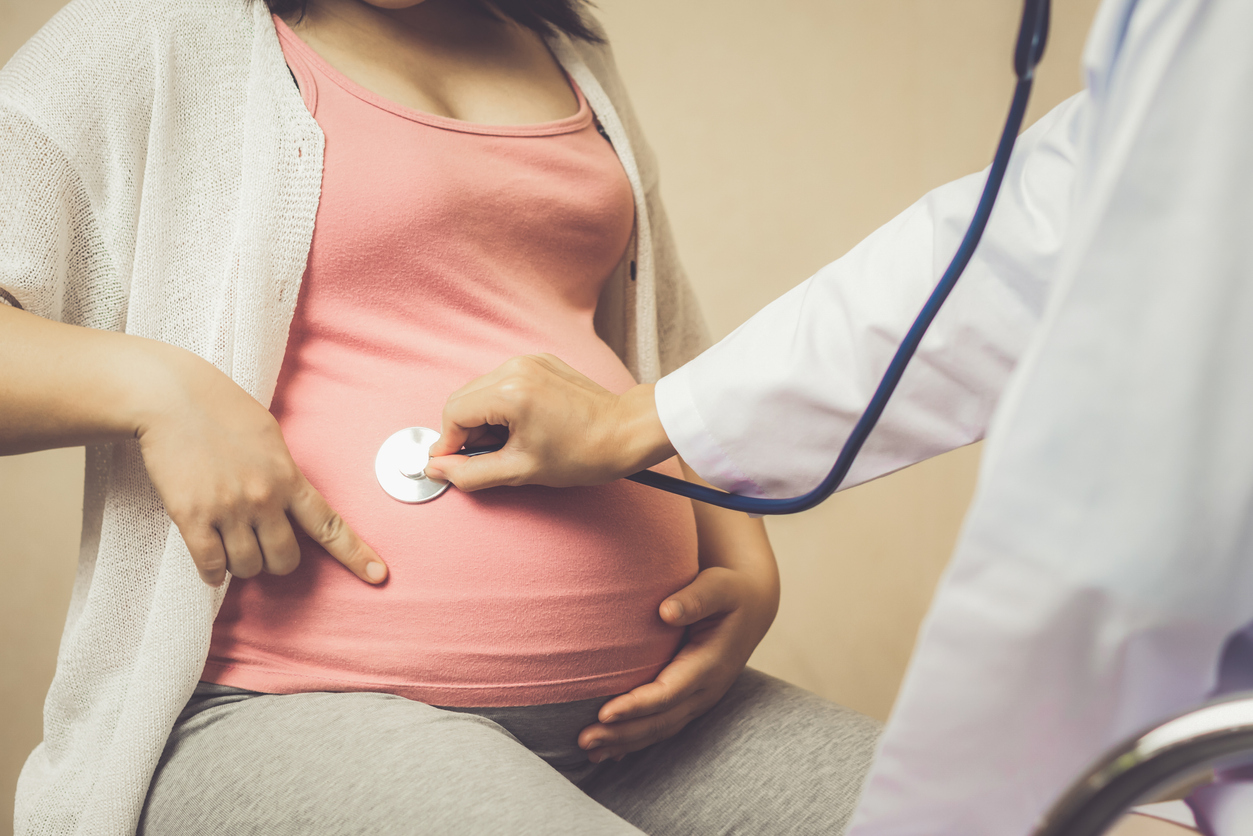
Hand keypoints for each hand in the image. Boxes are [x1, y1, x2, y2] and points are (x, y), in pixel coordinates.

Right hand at [136, 347, 387, 587]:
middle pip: (285, 560)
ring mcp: (228, 510)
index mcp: (288, 478)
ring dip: (242, 564)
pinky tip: (211, 563)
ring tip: (231, 543)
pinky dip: (213, 572)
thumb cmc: (222, 410)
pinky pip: (210, 566)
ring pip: (247, 567)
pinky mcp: (191, 517)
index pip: (330, 526)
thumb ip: (285, 472)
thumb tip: (290, 499)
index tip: (377, 575)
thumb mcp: (271, 437)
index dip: (356, 555)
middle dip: (276, 560)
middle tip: (262, 545)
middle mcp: (264, 498)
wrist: (172, 398)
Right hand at [425, 354, 674, 490]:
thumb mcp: (521, 470)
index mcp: (510, 392)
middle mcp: (515, 368)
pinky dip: (501, 406)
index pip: (453, 414)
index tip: (452, 466)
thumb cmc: (583, 453)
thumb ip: (472, 472)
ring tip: (510, 443)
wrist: (625, 433)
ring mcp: (529, 361)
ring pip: (480, 391)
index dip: (449, 444)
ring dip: (483, 420)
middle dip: (466, 432)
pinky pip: (502, 383)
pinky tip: (522, 427)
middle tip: (488, 457)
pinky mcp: (540, 362)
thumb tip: (438, 469)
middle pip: (462, 399)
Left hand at [577, 563, 777, 762]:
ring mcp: (699, 699)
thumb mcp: (719, 586)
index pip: (669, 693)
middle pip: (661, 721)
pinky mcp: (691, 700)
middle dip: (622, 733)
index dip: (636, 706)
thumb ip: (696, 598)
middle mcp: (706, 690)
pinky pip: (662, 726)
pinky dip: (635, 740)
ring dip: (624, 742)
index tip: (604, 712)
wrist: (751, 607)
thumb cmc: (730, 592)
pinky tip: (609, 750)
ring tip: (588, 750)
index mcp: (710, 664)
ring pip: (660, 729)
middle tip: (583, 740)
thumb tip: (667, 611)